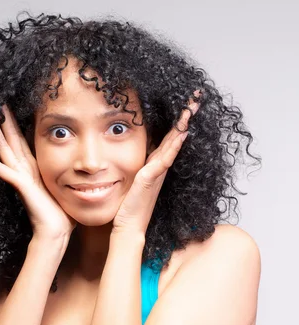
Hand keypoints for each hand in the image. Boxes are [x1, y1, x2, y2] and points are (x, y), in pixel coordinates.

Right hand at [0, 102, 77, 240]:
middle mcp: (24, 171)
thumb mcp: (65, 186)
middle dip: (2, 120)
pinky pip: (2, 168)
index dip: (15, 123)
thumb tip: (82, 166)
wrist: (56, 232)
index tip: (9, 106)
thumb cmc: (62, 214)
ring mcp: (20, 178)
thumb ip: (66, 175)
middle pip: (10, 140)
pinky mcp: (20, 186)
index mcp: (34, 169)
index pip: (22, 141)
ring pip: (3, 149)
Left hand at [111, 90, 201, 236]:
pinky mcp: (149, 180)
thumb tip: (129, 153)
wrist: (128, 228)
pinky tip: (181, 133)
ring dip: (183, 125)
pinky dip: (173, 146)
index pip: (169, 137)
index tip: (187, 102)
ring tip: (192, 107)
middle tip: (197, 96)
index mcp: (155, 165)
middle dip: (187, 115)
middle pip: (176, 136)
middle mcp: (160, 167)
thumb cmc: (128, 207)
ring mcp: (157, 173)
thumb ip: (136, 166)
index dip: (178, 119)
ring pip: (173, 144)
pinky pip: (163, 159)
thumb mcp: (132, 180)